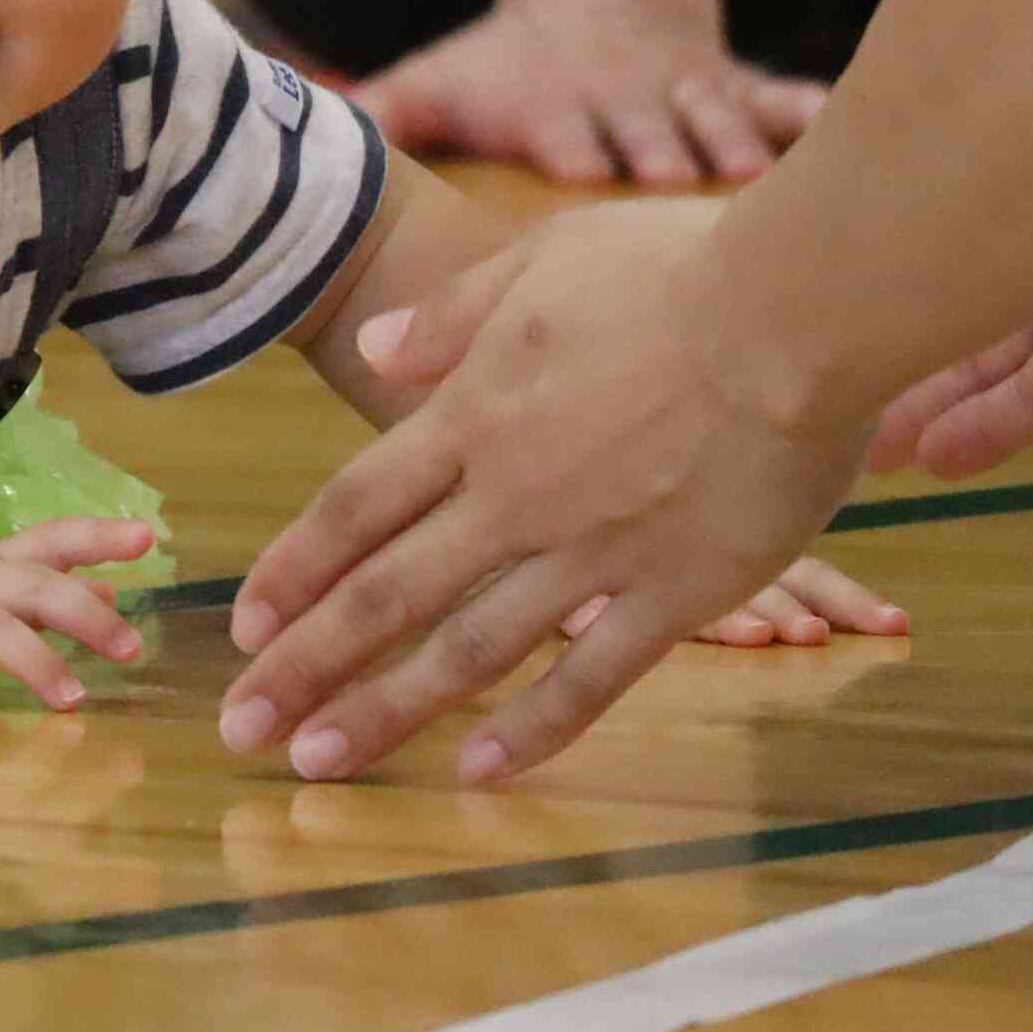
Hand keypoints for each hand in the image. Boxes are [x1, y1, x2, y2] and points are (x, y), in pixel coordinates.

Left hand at [218, 207, 870, 784]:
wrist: (792, 313)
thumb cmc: (676, 267)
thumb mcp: (541, 259)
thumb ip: (450, 315)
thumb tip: (370, 347)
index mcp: (475, 414)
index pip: (354, 508)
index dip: (294, 570)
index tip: (243, 625)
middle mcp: (512, 495)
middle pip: (384, 594)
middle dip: (304, 668)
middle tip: (240, 727)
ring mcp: (589, 551)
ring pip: (465, 651)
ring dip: (384, 712)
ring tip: (316, 765)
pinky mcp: (673, 592)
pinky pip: (589, 676)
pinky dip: (529, 731)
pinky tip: (476, 772)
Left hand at [355, 0, 824, 187]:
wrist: (593, 6)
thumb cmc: (506, 71)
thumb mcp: (444, 82)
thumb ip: (391, 111)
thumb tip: (311, 122)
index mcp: (554, 107)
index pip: (562, 128)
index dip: (575, 144)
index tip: (587, 169)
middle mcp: (623, 101)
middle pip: (644, 126)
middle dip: (662, 145)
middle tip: (684, 174)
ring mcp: (685, 95)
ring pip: (716, 113)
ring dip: (738, 135)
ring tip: (763, 165)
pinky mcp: (737, 93)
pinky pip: (781, 98)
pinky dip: (810, 108)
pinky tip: (843, 121)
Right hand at [864, 143, 1032, 478]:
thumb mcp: (1009, 124)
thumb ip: (949, 139)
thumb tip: (865, 125)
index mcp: (1018, 198)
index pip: (938, 268)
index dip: (882, 306)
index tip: (818, 335)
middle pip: (959, 331)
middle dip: (899, 375)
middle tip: (836, 419)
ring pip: (991, 372)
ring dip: (934, 414)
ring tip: (876, 457)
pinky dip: (989, 427)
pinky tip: (938, 459)